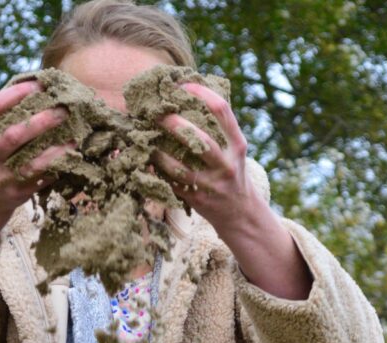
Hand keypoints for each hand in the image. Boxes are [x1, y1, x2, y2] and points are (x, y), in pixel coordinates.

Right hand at [0, 80, 76, 219]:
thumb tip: (40, 85)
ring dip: (56, 148)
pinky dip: (58, 166)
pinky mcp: (17, 194)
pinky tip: (71, 154)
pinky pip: (42, 178)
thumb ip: (6, 116)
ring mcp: (2, 179)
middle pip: (15, 135)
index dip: (17, 93)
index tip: (40, 85)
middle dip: (42, 120)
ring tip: (75, 135)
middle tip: (63, 110)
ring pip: (32, 162)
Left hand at [152, 82, 256, 235]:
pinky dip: (158, 172)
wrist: (240, 214)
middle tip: (157, 114)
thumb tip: (190, 94)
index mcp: (237, 144)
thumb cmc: (231, 172)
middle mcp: (227, 164)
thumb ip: (218, 127)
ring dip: (159, 153)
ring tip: (145, 140)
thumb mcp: (234, 149)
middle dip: (175, 124)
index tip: (182, 85)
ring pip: (181, 167)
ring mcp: (212, 185)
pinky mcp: (198, 200)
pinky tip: (148, 161)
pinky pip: (173, 184)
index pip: (221, 110)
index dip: (200, 93)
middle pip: (200, 139)